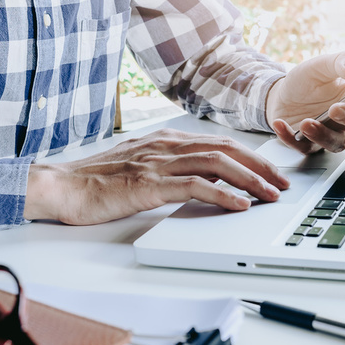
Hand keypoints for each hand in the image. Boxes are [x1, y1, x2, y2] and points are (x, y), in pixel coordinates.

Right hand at [23, 129, 290, 224]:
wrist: (62, 186)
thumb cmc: (97, 179)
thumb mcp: (140, 164)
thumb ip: (169, 166)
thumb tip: (202, 178)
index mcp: (167, 139)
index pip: (220, 143)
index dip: (250, 157)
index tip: (270, 172)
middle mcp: (167, 145)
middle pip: (227, 150)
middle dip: (260, 166)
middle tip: (282, 183)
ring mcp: (159, 162)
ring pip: (217, 164)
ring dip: (250, 181)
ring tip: (271, 195)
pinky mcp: (149, 184)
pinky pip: (195, 186)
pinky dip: (223, 195)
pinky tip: (240, 205)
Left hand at [266, 51, 344, 153]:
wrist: (279, 96)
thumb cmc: (306, 81)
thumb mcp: (320, 65)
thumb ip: (339, 62)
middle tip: (335, 108)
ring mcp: (330, 133)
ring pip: (337, 143)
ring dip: (322, 134)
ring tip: (306, 122)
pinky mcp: (309, 144)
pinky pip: (303, 147)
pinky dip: (290, 137)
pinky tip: (279, 123)